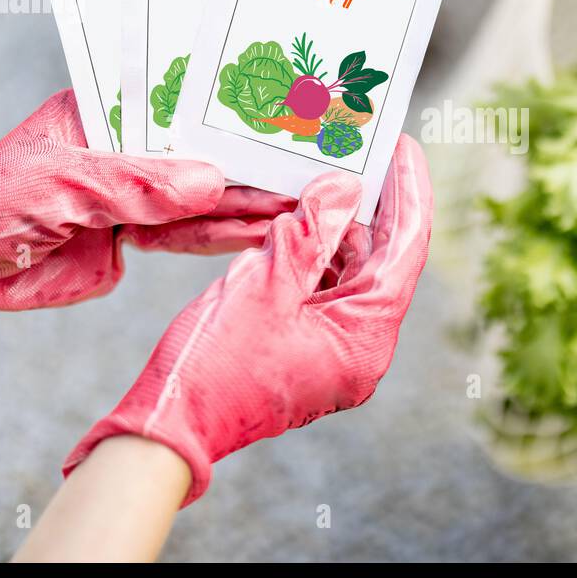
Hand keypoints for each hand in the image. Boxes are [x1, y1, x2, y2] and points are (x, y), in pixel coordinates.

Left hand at [0, 90, 289, 362]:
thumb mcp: (62, 186)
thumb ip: (137, 184)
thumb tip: (213, 182)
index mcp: (104, 109)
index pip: (175, 97)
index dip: (224, 102)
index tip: (274, 106)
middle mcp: (127, 145)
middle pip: (199, 147)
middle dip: (247, 156)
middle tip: (304, 161)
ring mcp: (135, 189)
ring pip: (201, 193)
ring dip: (246, 200)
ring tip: (300, 198)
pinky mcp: (138, 232)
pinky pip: (188, 232)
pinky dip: (225, 232)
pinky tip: (264, 229)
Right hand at [63, 135, 432, 505]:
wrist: (168, 432)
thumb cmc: (213, 366)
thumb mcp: (264, 285)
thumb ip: (312, 232)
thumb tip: (346, 188)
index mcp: (366, 339)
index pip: (406, 251)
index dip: (408, 192)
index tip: (403, 145)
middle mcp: (362, 350)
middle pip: (382, 261)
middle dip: (373, 204)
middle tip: (365, 150)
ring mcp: (335, 355)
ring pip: (350, 275)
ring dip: (339, 228)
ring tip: (329, 174)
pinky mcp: (307, 352)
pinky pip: (322, 293)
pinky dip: (314, 255)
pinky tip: (299, 219)